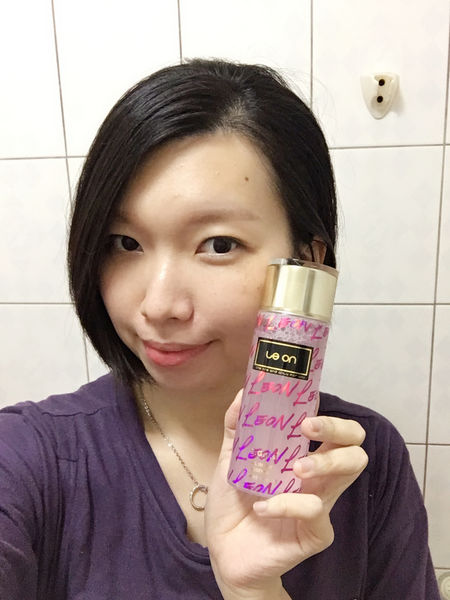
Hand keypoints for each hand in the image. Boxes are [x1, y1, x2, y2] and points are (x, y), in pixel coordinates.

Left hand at [205, 390, 367, 599]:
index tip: (306, 411)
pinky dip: (288, 504)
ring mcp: (320, 506)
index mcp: (303, 457)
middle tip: (308, 428)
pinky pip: (314, 511)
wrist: (224, 551)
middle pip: (355, 449)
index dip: (331, 419)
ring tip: (295, 468)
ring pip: (346, 476)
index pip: (337, 433)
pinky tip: (263, 507)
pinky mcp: (315, 533)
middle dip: (338, 431)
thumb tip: (245, 392)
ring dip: (323, 463)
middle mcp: (318, 479)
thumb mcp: (231, 458)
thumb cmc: (234, 503)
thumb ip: (238, 426)